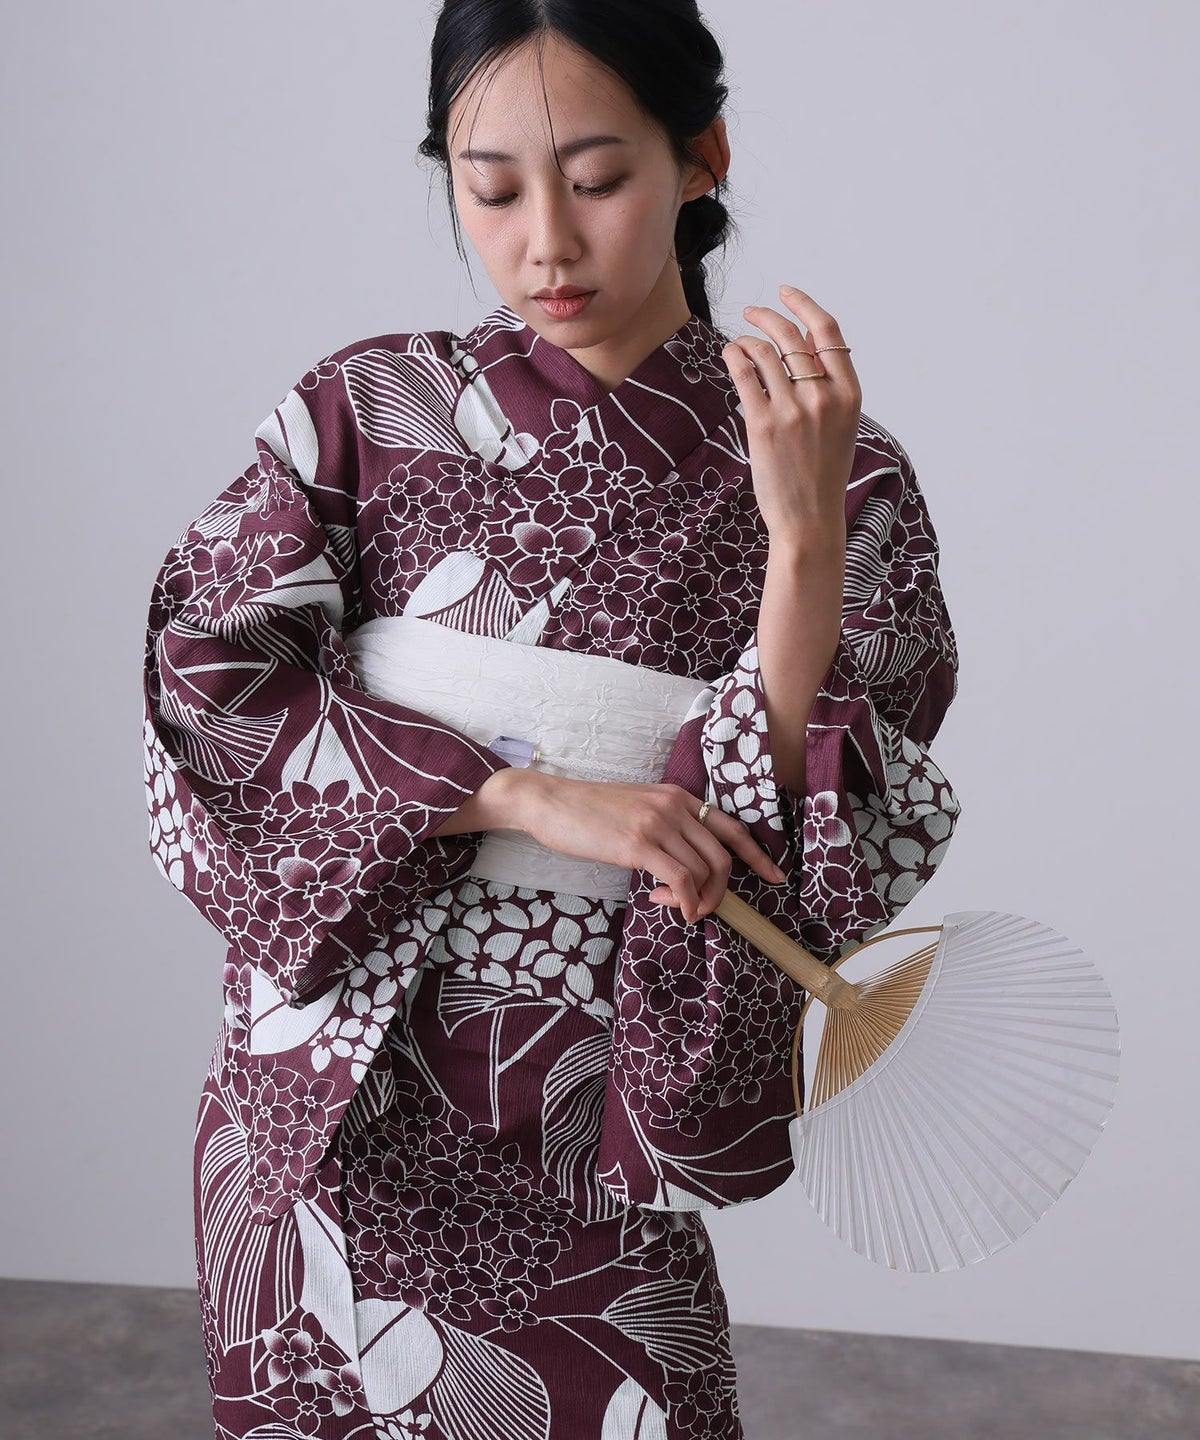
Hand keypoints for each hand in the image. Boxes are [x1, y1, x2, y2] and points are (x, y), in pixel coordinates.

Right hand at [511, 772, 786, 924]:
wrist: (549, 802)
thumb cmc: (588, 813)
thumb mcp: (638, 811)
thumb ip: (666, 829)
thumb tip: (685, 866)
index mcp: (678, 797)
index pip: (731, 827)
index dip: (758, 856)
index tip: (775, 877)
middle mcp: (675, 806)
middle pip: (723, 856)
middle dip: (721, 891)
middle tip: (702, 909)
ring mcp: (658, 823)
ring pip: (703, 871)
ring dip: (696, 900)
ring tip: (672, 905)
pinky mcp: (639, 843)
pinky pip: (681, 879)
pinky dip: (684, 900)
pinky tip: (666, 904)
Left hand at [722, 285, 861, 541]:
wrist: (810, 519)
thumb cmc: (822, 474)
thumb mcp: (840, 425)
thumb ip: (828, 385)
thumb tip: (804, 344)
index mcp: (850, 394)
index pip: (828, 331)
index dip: (804, 304)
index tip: (786, 292)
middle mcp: (823, 396)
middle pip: (791, 336)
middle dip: (769, 315)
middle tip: (752, 310)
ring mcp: (793, 410)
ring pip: (763, 352)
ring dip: (747, 339)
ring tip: (739, 345)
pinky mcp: (762, 424)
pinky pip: (744, 374)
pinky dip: (734, 356)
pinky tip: (730, 356)